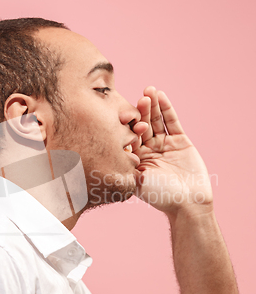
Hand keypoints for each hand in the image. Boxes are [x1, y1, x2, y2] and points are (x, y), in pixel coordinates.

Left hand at [133, 86, 212, 213]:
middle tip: (139, 99)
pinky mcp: (180, 141)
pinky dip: (167, 109)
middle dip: (140, 112)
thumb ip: (125, 165)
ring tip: (149, 91)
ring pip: (156, 121)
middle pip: (142, 125)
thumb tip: (106, 151)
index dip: (127, 126)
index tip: (123, 115)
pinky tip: (161, 96)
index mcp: (135, 159)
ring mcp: (164, 144)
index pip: (129, 136)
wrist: (188, 202)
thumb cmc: (160, 196)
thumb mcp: (137, 181)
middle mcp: (148, 150)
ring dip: (152, 106)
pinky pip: (172, 122)